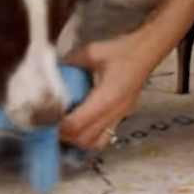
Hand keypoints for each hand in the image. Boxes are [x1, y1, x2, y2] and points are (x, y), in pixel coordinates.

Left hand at [59, 29, 159, 150]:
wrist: (146, 50)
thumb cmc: (121, 50)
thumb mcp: (92, 51)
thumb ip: (71, 62)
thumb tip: (53, 69)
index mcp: (106, 98)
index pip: (78, 124)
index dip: (60, 126)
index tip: (47, 119)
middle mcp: (114, 112)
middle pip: (85, 139)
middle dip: (66, 136)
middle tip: (53, 124)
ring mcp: (120, 116)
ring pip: (97, 142)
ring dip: (79, 140)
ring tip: (68, 127)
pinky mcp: (123, 116)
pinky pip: (106, 135)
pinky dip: (92, 136)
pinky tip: (84, 124)